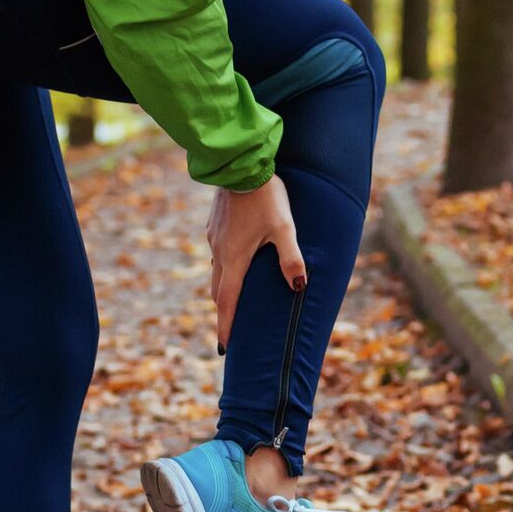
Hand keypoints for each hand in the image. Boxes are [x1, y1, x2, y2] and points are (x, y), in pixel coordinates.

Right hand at [207, 176, 305, 351]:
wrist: (240, 164)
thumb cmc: (265, 196)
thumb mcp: (285, 228)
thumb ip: (291, 258)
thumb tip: (298, 287)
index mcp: (234, 259)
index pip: (228, 302)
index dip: (226, 326)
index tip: (225, 347)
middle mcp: (219, 252)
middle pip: (218, 291)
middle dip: (224, 311)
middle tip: (231, 328)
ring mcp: (213, 237)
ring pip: (216, 271)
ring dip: (224, 288)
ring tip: (235, 298)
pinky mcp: (214, 224)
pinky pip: (217, 252)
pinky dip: (224, 266)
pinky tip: (236, 260)